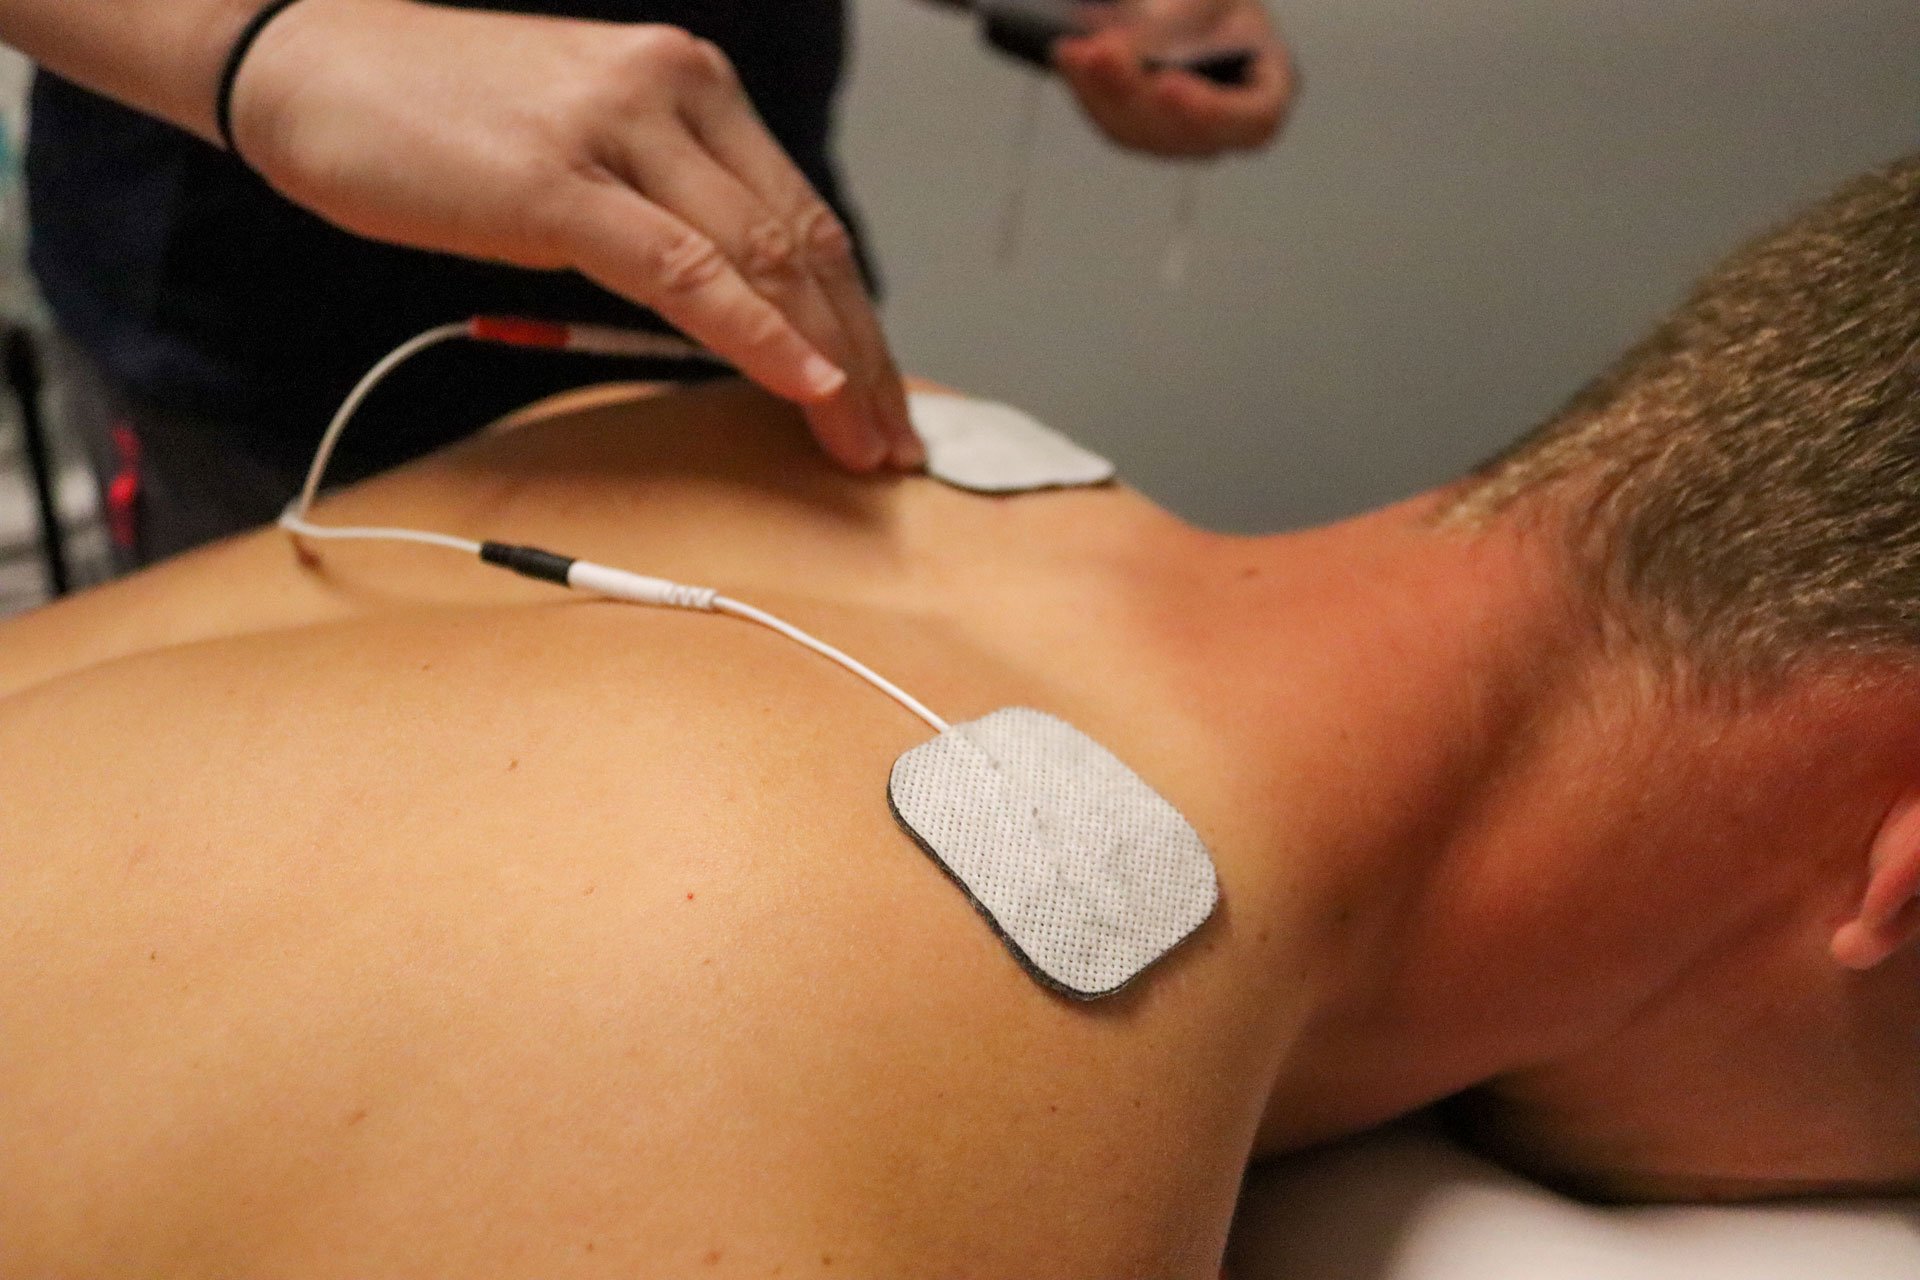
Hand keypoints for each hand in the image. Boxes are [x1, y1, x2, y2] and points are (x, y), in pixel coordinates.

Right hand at [229, 0, 920, 471]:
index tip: (882, 393)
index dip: (856, 315)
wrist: (303, 56)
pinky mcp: (561, 182)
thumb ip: (661, 208)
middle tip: (896, 441)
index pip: (804, 215)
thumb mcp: (580, 154)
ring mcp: (621, 129)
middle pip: (807, 244)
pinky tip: (805, 387)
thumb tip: (731, 306)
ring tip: (861, 440)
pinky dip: (757, 336)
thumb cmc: (434, 117)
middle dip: (865, 355)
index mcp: (691, 85)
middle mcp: (677, 91)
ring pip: (766, 260)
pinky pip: (688, 272)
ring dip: (831, 364)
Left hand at [1054, 0, 1295, 157]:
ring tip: (1074, 50)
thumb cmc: (1214, 2)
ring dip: (1101, 91)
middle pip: (1183, 132)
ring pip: (1139, 132)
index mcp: (1269, 88)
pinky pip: (1112, 121)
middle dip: (1135, 91)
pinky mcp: (1144, 130)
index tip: (1168, 83)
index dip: (1211, 111)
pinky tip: (1067, 56)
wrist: (1185, 7)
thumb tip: (1131, 46)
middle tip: (1101, 52)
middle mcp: (1228, 126)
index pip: (1255, 119)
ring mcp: (1183, 136)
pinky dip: (1086, 88)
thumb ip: (1182, 19)